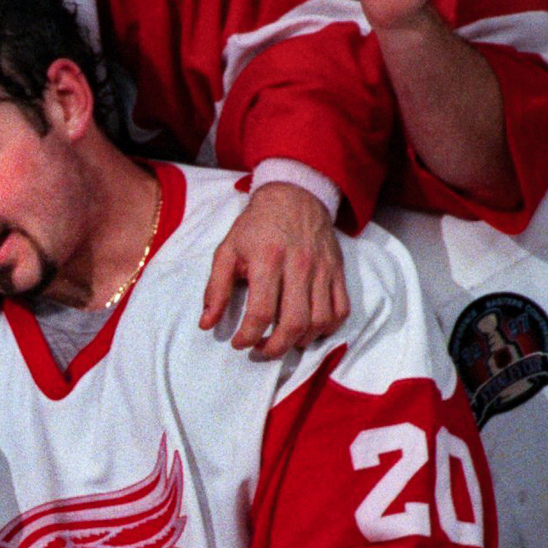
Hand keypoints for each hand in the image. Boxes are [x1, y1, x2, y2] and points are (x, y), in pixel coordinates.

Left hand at [201, 182, 347, 356]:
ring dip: (301, 341)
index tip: (238, 343)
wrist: (294, 196)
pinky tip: (308, 331)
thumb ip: (215, 289)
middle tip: (261, 351)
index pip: (262, 311)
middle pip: (295, 322)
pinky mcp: (338, 271)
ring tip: (282, 342)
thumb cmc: (256, 226)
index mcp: (268, 260)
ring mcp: (323, 270)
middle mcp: (300, 266)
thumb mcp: (227, 251)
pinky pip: (341, 310)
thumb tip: (207, 324)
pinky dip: (327, 329)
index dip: (248, 335)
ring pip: (320, 321)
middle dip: (275, 347)